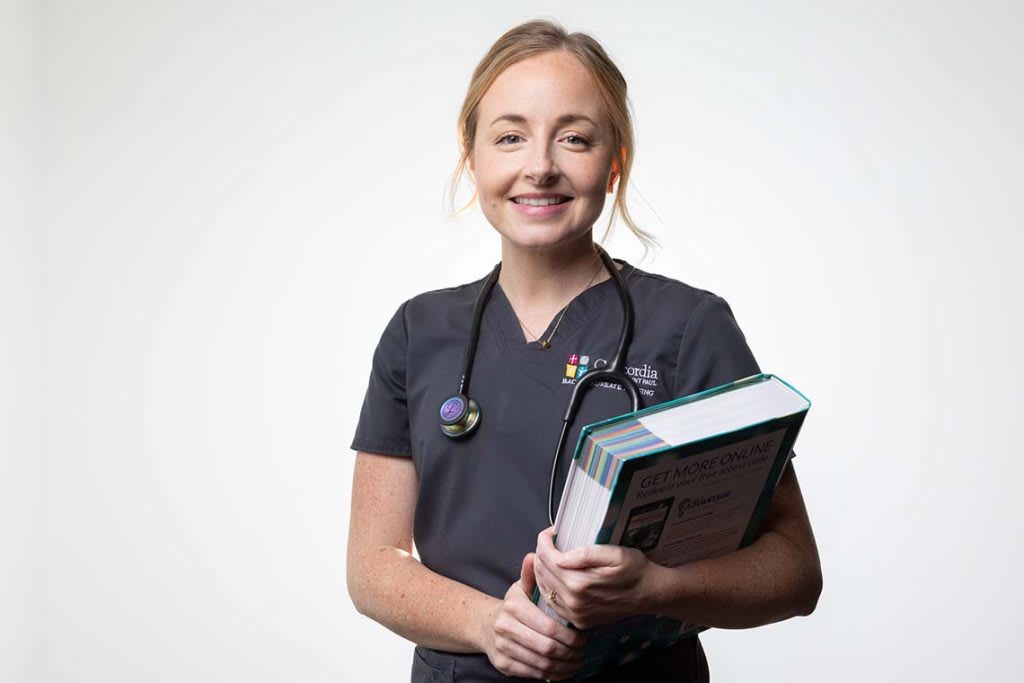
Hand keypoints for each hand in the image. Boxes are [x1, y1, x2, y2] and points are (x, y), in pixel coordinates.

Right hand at [480, 552, 585, 679]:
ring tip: (577, 661)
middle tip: (582, 652)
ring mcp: (503, 648)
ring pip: (542, 664)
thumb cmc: (511, 606)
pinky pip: (533, 674)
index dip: (569, 636)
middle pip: (547, 648)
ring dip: (564, 666)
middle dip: (570, 653)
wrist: (485, 626)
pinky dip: (552, 676)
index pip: (549, 627)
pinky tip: (563, 671)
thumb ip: (530, 574)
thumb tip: (534, 555)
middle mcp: (505, 628)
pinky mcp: (504, 665)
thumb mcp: (519, 588)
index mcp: (513, 607)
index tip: (582, 638)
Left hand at [534, 526, 652, 629]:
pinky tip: (556, 576)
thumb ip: (584, 553)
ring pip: (543, 587)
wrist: (649, 594)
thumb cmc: (634, 570)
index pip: (546, 557)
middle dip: (542, 552)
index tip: (552, 532)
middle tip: (552, 542)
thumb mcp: (614, 554)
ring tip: (552, 556)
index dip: (544, 540)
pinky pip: (552, 602)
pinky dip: (549, 586)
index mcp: (579, 582)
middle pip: (541, 572)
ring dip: (543, 569)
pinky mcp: (577, 620)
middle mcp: (573, 600)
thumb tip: (559, 555)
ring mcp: (574, 613)